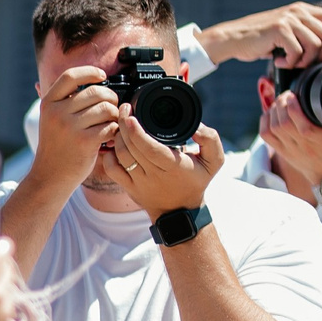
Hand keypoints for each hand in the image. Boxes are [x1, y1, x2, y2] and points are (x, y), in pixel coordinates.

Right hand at [29, 65, 125, 189]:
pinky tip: (109, 137)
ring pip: (106, 108)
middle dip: (110, 98)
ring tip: (109, 124)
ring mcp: (70, 127)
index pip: (71, 76)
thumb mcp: (51, 119)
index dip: (90, 72)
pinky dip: (114, 131)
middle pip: (96, 91)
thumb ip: (64, 99)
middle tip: (111, 108)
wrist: (50, 177)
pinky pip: (110, 126)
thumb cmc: (56, 147)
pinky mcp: (84, 141)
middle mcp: (57, 113)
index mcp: (48, 103)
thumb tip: (88, 76)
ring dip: (114, 116)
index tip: (102, 76)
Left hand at [107, 117, 225, 216]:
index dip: (137, 132)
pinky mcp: (128, 187)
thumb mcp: (214, 160)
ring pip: (120, 157)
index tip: (132, 116)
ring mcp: (138, 182)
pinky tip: (112, 144)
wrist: (180, 210)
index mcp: (173, 166)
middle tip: (125, 109)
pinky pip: (112, 170)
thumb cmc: (196, 180)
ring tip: (121, 123)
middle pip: (131, 149)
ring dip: (117, 138)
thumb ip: (210, 139)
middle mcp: (153, 175)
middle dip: (124, 127)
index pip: (150, 148)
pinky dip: (108, 156)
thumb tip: (197, 126)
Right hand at [194, 2, 321, 69]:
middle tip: (310, 66)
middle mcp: (298, 11)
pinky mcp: (279, 29)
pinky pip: (297, 51)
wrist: (233, 38)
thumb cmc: (259, 40)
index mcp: (303, 10)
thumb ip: (304, 34)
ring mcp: (289, 19)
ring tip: (292, 64)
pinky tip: (280, 63)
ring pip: (314, 44)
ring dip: (305, 61)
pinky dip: (290, 62)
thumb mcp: (286, 32)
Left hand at [257, 90, 321, 196]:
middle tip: (287, 95)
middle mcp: (301, 144)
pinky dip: (264, 122)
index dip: (292, 105)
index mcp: (317, 139)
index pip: (298, 121)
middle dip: (281, 104)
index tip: (294, 93)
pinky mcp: (281, 152)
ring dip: (272, 111)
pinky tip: (270, 113)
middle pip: (281, 122)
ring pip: (271, 128)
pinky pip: (265, 136)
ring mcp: (289, 149)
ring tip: (280, 101)